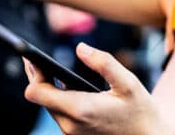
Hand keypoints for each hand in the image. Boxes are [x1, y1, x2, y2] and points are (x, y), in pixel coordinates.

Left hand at [24, 43, 166, 134]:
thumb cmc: (141, 111)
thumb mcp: (128, 82)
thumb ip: (104, 63)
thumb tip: (80, 48)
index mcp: (79, 109)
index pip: (36, 92)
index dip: (33, 73)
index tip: (33, 58)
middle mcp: (70, 125)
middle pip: (40, 98)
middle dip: (39, 78)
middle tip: (34, 58)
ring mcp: (72, 133)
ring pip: (49, 107)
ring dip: (49, 89)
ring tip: (48, 69)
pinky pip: (59, 115)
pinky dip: (59, 100)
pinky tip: (65, 86)